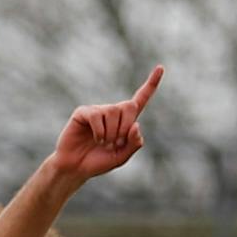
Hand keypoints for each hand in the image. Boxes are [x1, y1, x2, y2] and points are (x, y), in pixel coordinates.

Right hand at [50, 66, 163, 182]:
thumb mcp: (120, 157)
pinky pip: (97, 116)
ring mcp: (97, 110)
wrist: (76, 168)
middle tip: (117, 142)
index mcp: (125, 121)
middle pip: (129, 106)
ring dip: (111, 133)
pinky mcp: (84, 112)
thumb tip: (136, 125)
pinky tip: (95, 139)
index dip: (151, 85)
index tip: (161, 68)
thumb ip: (133, 144)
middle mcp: (112, 112)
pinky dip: (99, 132)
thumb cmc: (98, 162)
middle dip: (126, 126)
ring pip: (113, 112)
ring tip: (103, 143)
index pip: (140, 99)